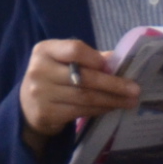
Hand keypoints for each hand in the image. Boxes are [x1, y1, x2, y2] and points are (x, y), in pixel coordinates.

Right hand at [17, 39, 135, 152]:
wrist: (27, 106)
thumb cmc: (53, 77)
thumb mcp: (64, 62)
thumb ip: (90, 58)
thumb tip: (120, 60)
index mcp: (45, 50)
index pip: (75, 49)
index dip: (96, 58)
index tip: (113, 67)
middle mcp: (39, 70)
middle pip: (84, 77)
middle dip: (113, 84)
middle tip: (135, 90)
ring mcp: (40, 94)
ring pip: (84, 97)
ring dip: (111, 100)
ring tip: (129, 101)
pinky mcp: (46, 113)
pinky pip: (80, 111)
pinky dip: (99, 109)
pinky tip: (111, 107)